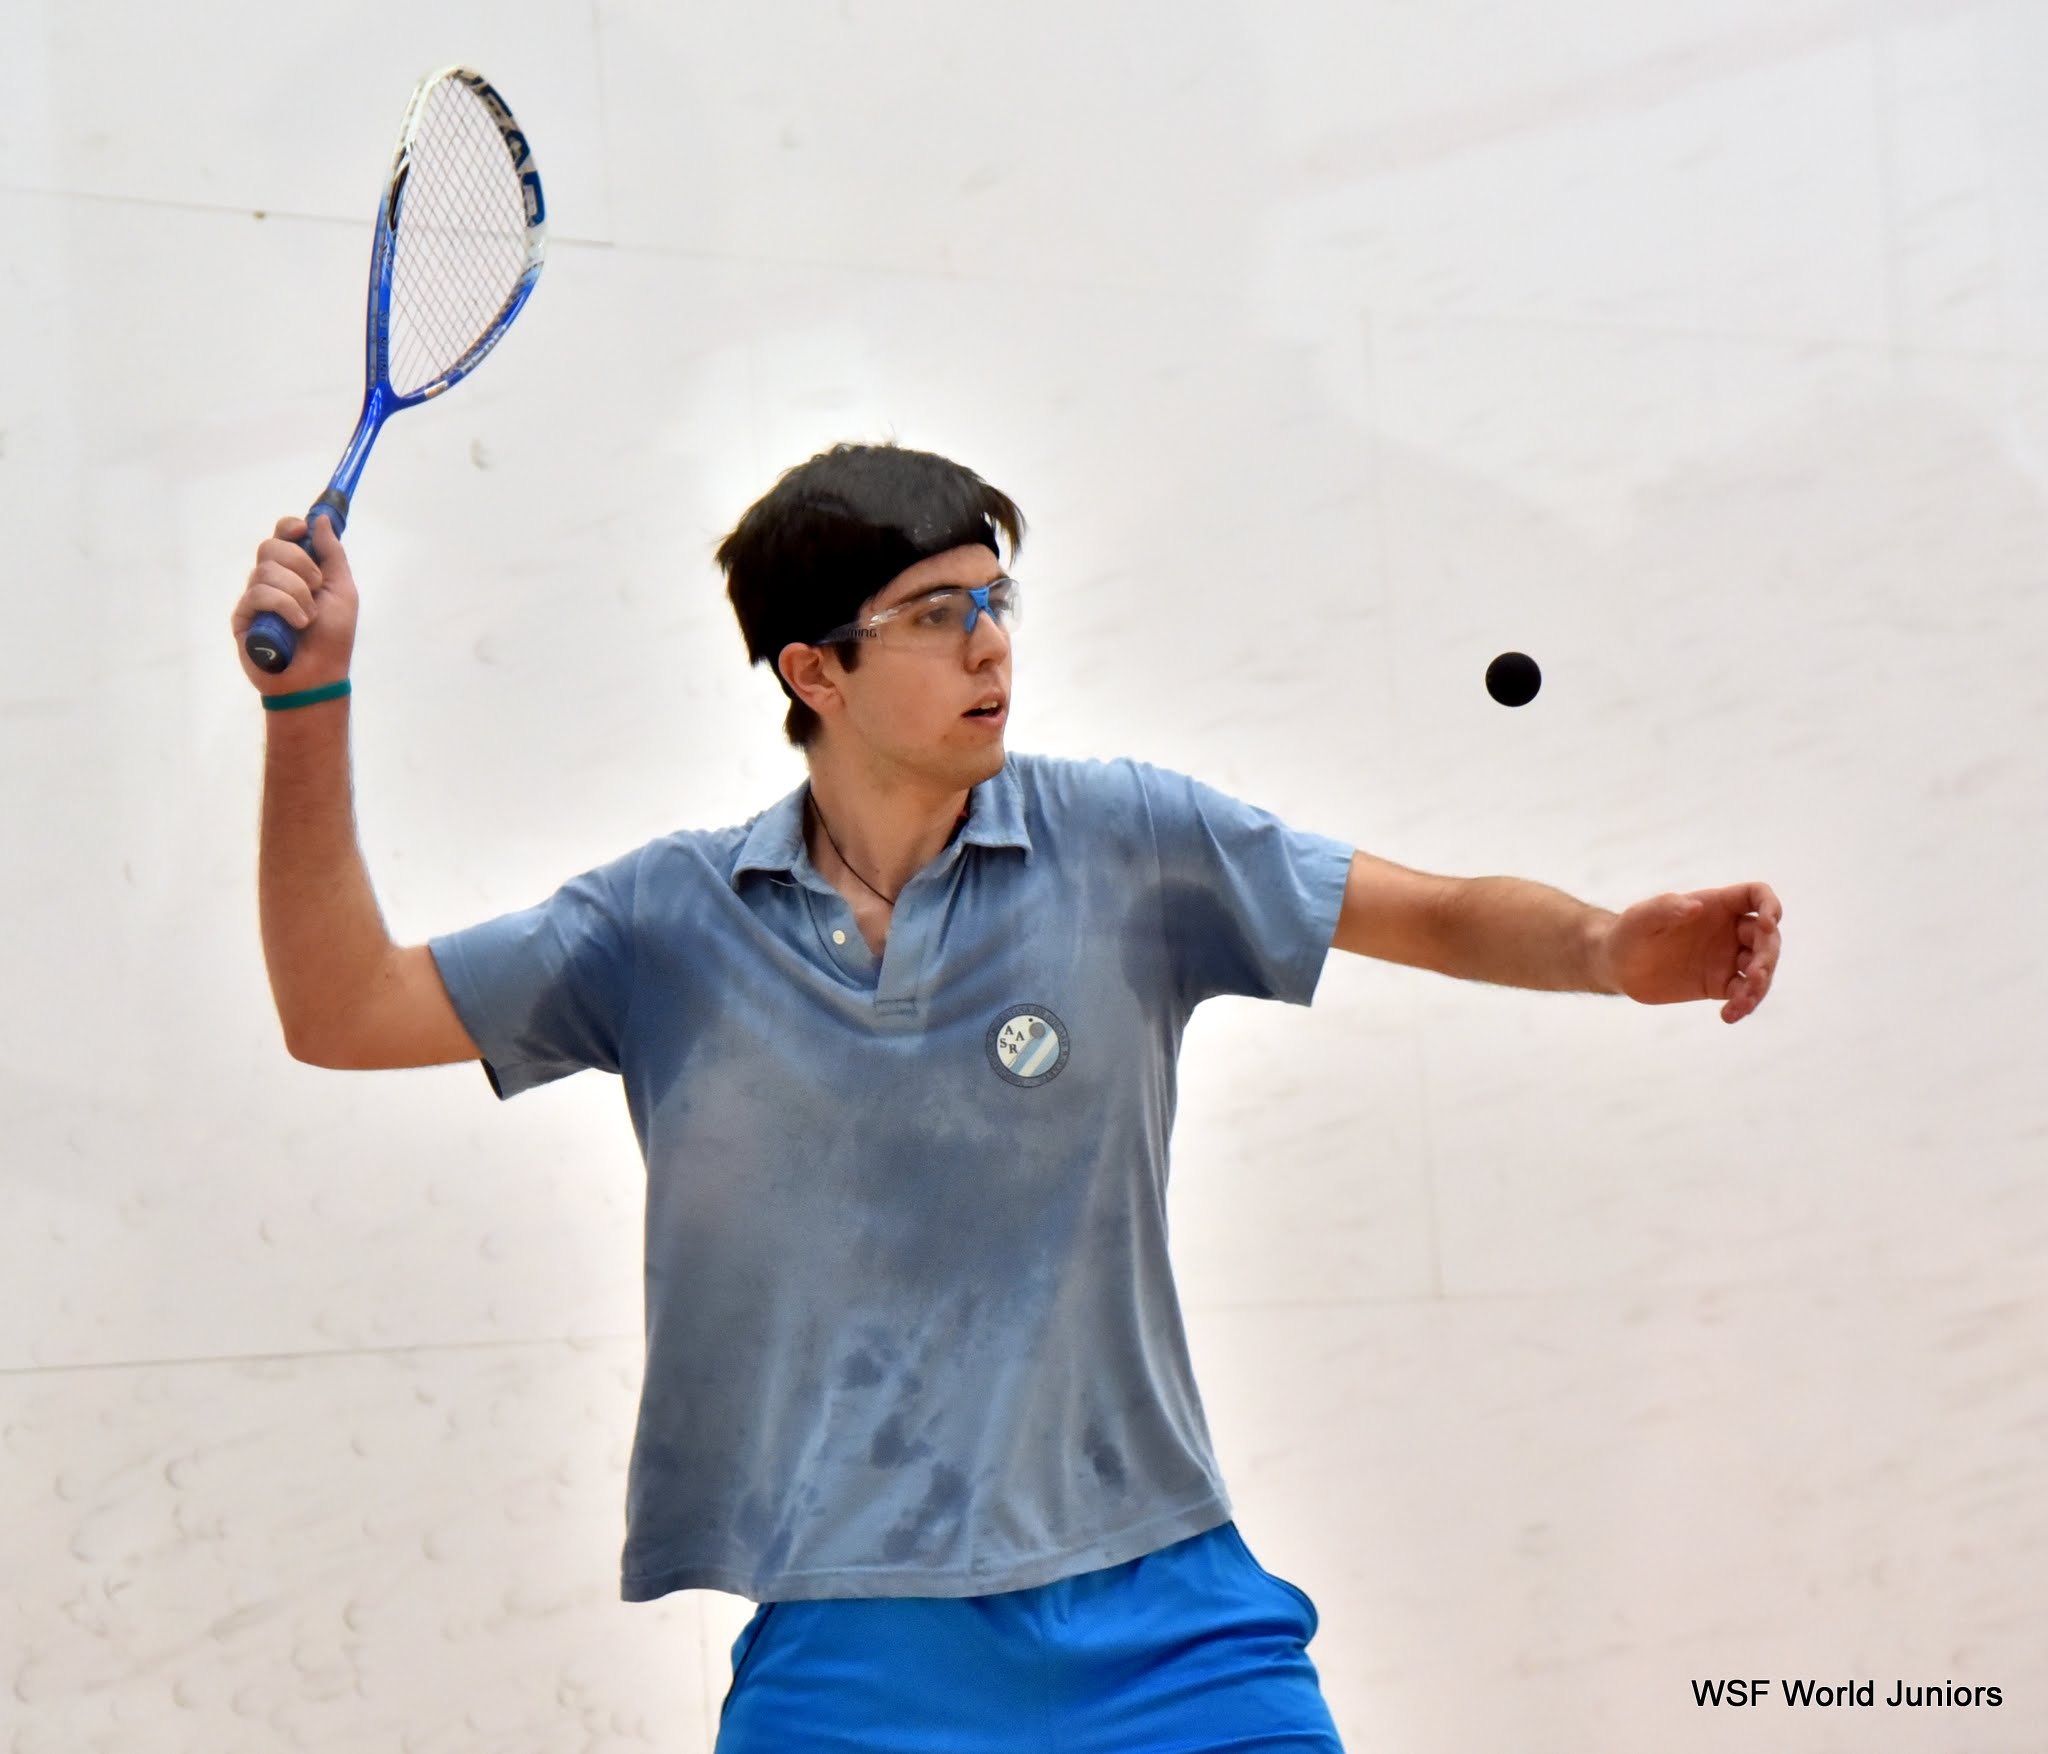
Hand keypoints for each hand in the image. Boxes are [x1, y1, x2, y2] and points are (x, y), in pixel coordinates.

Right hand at [231, 514, 359, 691]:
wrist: (319, 676)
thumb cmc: (333, 638)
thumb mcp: (343, 592)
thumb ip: (333, 555)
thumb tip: (320, 519)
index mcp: (296, 571)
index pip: (282, 536)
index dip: (289, 528)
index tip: (301, 532)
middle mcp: (272, 580)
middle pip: (271, 546)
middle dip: (300, 563)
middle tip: (317, 587)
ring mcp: (255, 598)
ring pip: (266, 570)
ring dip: (297, 592)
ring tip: (309, 618)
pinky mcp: (243, 616)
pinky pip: (258, 594)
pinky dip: (284, 606)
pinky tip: (297, 624)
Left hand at [1598, 882, 1783, 1023]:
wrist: (1617, 965)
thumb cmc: (1629, 931)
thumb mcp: (1641, 917)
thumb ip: (1666, 908)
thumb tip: (1696, 906)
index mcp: (1716, 905)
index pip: (1757, 895)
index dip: (1771, 905)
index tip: (1768, 923)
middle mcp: (1729, 930)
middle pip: (1768, 938)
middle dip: (1768, 956)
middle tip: (1754, 975)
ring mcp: (1728, 958)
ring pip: (1761, 970)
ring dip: (1759, 986)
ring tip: (1740, 1003)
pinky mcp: (1720, 985)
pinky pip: (1743, 994)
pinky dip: (1743, 1006)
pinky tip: (1728, 1016)